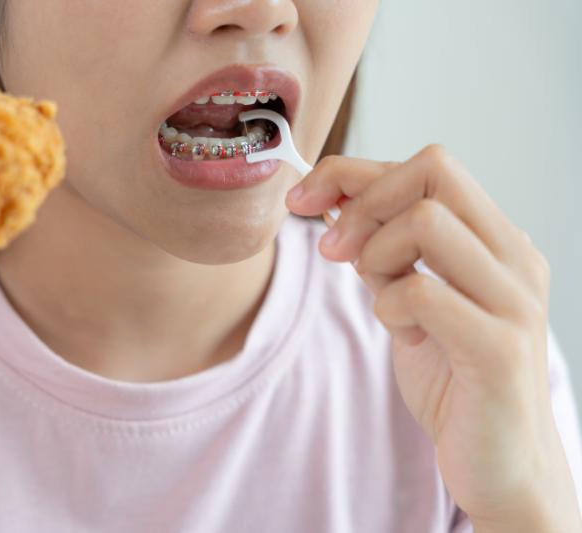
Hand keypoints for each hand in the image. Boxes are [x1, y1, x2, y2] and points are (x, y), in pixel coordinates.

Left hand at [286, 145, 581, 531]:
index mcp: (496, 241)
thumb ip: (384, 249)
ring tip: (380, 298)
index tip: (303, 196)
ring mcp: (514, 300)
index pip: (428, 166)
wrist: (499, 463)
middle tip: (332, 249)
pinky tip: (399, 332)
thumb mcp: (410, 300)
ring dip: (376, 255)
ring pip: (425, 222)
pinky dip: (388, 306)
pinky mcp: (498, 348)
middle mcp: (514, 258)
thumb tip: (333, 197)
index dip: (353, 171)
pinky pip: (420, 292)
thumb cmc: (455, 378)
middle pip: (432, 170)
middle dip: (361, 201)